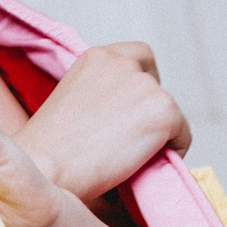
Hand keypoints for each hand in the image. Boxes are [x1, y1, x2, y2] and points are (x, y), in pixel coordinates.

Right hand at [16, 41, 190, 204]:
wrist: (44, 170)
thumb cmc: (47, 150)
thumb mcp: (70, 102)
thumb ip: (99, 94)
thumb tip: (126, 116)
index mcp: (96, 56)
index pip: (138, 57)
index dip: (139, 84)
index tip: (129, 110)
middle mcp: (122, 62)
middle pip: (156, 84)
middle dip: (148, 109)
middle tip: (130, 140)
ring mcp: (145, 85)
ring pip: (169, 111)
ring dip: (157, 133)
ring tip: (128, 159)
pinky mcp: (163, 109)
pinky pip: (183, 135)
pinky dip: (172, 152)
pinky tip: (141, 166)